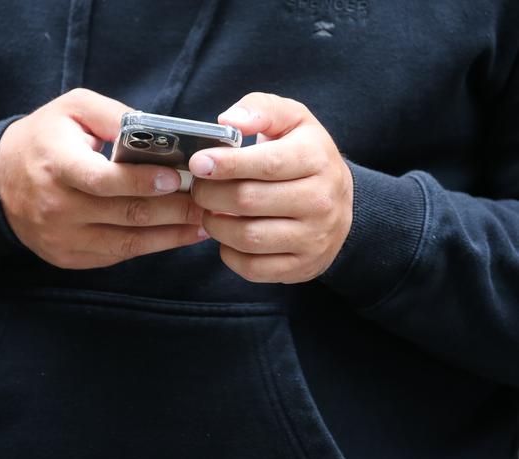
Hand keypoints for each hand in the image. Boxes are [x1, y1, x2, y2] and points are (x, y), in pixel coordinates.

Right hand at [0, 89, 206, 268]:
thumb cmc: (43, 140)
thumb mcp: (72, 110)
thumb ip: (115, 116)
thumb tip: (160, 133)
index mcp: (56, 165)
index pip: (103, 180)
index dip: (142, 182)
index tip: (176, 178)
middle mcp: (57, 207)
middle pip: (125, 214)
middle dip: (173, 210)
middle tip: (206, 201)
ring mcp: (62, 238)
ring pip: (127, 243)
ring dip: (171, 235)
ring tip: (202, 223)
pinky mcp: (69, 257)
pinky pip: (117, 256)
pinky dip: (151, 247)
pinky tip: (176, 236)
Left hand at [189, 92, 352, 283]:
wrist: (339, 203)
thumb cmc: (304, 156)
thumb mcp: (292, 120)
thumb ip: (260, 110)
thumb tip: (229, 121)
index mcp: (317, 158)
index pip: (267, 164)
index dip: (226, 164)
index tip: (198, 163)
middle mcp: (321, 200)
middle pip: (249, 201)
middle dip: (211, 195)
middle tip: (199, 188)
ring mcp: (314, 238)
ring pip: (248, 237)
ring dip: (216, 225)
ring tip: (210, 211)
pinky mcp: (303, 266)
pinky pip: (253, 268)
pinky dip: (229, 254)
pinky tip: (227, 236)